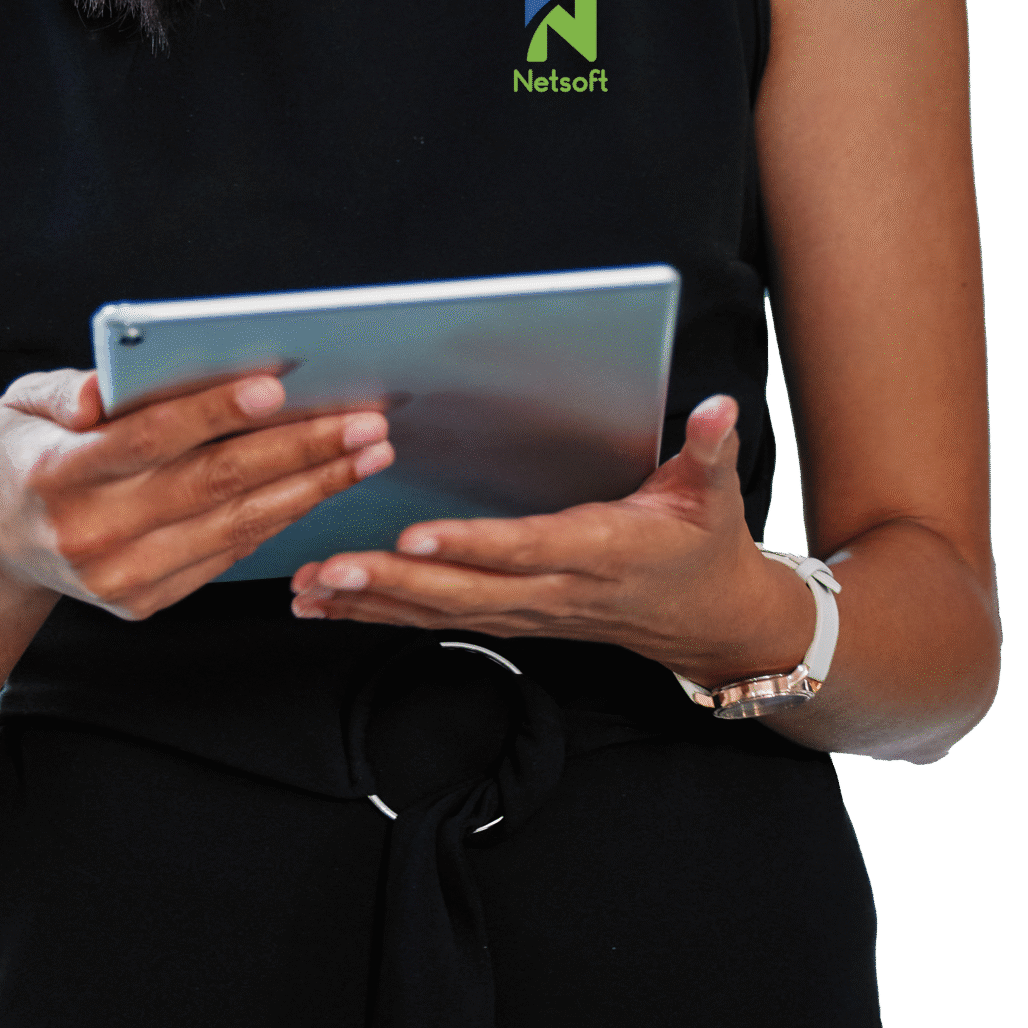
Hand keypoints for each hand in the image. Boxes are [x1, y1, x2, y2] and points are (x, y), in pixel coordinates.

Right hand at [0, 368, 393, 621]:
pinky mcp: (142, 602)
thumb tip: (105, 390)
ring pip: (232, 526)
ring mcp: (118, 578)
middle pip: (211, 486)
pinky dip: (278, 520)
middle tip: (366, 422)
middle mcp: (89, 534)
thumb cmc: (23, 450)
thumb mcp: (22, 403)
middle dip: (298, 451)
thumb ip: (66, 391)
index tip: (278, 386)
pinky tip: (321, 487)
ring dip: (310, 489)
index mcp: (56, 475)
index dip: (214, 413)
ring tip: (367, 454)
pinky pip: (225, 556)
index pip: (149, 438)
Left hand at [288, 394, 811, 684]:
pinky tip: (329, 600)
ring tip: (310, 585)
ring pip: (441, 611)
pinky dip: (381, 611)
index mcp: (600, 548)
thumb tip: (717, 407)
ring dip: (373, 600)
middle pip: (466, 590)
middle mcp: (556, 588)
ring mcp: (529, 610)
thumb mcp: (716, 494)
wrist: (708, 620)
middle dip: (394, 581)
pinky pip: (438, 618)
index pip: (526, 547)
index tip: (415, 535)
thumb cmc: (703, 547)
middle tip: (330, 567)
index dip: (469, 544)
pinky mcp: (511, 616)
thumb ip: (710, 448)